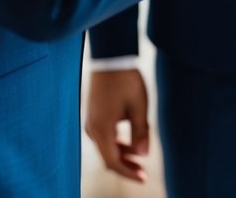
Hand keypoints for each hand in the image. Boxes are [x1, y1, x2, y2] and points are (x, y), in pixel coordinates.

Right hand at [84, 69, 150, 183]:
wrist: (110, 58)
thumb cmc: (126, 80)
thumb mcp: (138, 107)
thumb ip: (141, 132)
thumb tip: (143, 155)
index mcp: (102, 129)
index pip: (113, 162)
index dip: (128, 173)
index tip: (143, 178)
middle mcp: (93, 129)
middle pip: (108, 157)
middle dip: (126, 166)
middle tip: (143, 171)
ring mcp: (91, 122)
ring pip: (105, 147)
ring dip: (121, 155)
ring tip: (139, 157)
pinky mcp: (94, 115)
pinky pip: (103, 137)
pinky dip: (116, 143)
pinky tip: (130, 143)